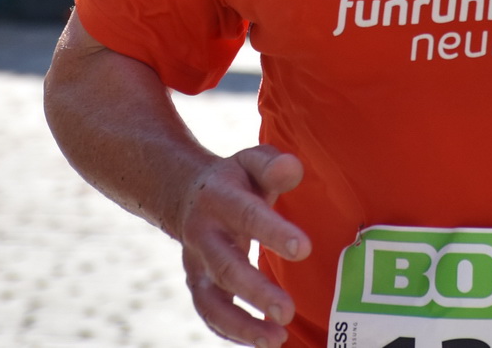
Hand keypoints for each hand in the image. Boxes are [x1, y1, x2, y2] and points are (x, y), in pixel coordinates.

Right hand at [177, 144, 310, 346]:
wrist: (188, 194)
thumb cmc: (237, 179)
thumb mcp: (252, 162)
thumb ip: (273, 165)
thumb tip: (294, 168)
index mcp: (219, 198)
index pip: (247, 215)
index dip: (273, 232)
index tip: (303, 249)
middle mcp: (203, 235)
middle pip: (226, 266)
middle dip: (256, 291)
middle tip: (287, 311)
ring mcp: (197, 264)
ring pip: (212, 300)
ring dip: (241, 324)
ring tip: (277, 339)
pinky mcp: (198, 286)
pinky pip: (210, 314)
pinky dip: (232, 332)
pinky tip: (263, 342)